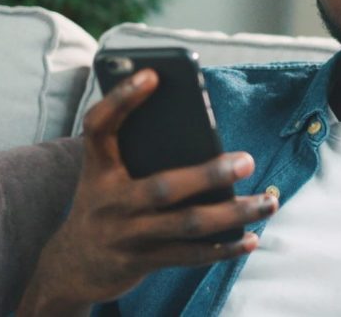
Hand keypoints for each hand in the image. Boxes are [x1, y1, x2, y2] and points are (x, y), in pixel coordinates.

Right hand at [18, 69, 277, 313]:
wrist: (71, 266)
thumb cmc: (105, 204)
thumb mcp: (106, 175)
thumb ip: (138, 152)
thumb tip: (203, 135)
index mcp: (98, 167)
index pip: (100, 127)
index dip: (122, 100)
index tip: (153, 74)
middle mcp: (110, 201)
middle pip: (164, 186)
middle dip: (210, 174)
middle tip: (248, 161)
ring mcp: (126, 234)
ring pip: (187, 224)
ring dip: (234, 213)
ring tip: (269, 202)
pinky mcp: (142, 261)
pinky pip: (189, 255)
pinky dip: (224, 248)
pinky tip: (251, 238)